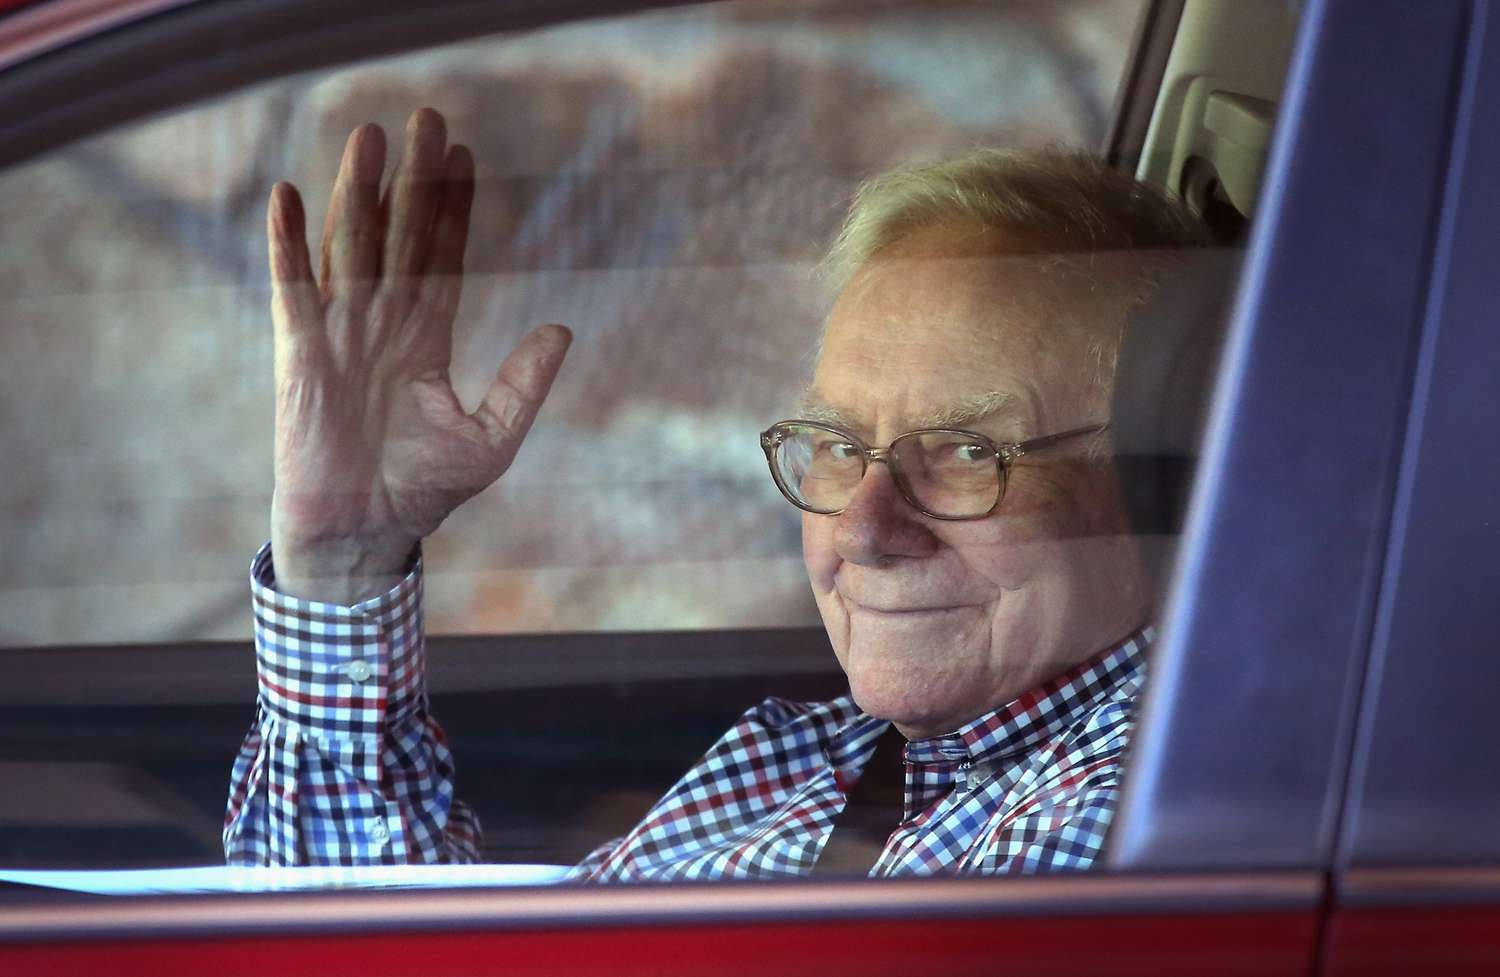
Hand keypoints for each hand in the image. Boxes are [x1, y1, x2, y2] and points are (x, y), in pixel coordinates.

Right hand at [267, 108, 570, 602]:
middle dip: (412, 180)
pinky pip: (294, 288)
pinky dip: (288, 244)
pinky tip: (288, 195)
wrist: (365, 533)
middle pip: (399, 235)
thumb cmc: (422, 492)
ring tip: (368, 138)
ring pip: (350, 247)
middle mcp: (383, 324)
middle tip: (425, 119)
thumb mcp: (491, 438)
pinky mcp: (303, 353)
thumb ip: (523, 383)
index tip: (465, 155)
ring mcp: (340, 333)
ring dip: (356, 193)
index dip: (452, 207)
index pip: (442, 256)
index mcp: (425, 338)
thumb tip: (561, 327)